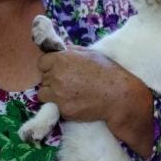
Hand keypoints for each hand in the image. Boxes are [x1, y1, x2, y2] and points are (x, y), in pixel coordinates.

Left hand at [37, 45, 154, 155]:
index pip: (42, 63)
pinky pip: (55, 106)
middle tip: (69, 82)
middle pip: (44, 78)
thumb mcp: (91, 54)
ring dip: (52, 94)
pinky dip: (62, 105)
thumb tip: (61, 51)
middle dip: (52, 80)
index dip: (49, 66)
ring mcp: (58, 94)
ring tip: (69, 93)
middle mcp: (56, 76)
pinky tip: (75, 102)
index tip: (57, 69)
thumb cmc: (107, 72)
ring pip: (44, 94)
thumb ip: (72, 51)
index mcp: (62, 59)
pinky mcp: (62, 109)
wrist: (118, 96)